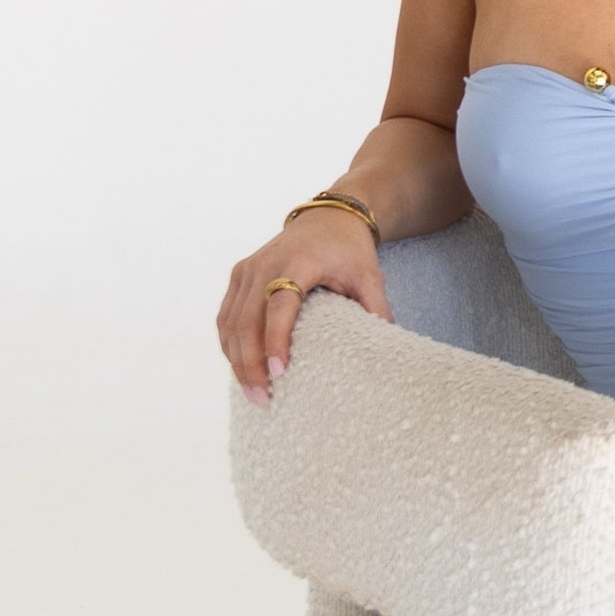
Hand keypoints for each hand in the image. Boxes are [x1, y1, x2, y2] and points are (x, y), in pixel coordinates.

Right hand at [216, 210, 389, 401]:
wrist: (328, 218)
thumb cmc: (349, 250)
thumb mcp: (369, 276)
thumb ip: (376, 309)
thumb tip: (388, 347)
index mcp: (296, 262)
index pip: (280, 305)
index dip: (276, 339)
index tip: (279, 372)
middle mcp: (264, 265)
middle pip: (247, 319)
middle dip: (251, 363)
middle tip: (263, 398)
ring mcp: (246, 270)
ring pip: (231, 322)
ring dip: (237, 360)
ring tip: (252, 393)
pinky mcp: (238, 276)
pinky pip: (227, 316)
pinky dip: (230, 345)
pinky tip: (240, 370)